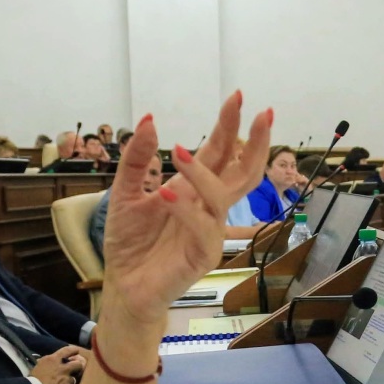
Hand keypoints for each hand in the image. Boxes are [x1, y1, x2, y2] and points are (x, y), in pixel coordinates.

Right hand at [31, 346, 85, 383]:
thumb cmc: (33, 380)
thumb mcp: (38, 366)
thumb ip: (47, 363)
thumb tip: (48, 362)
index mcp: (53, 360)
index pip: (67, 350)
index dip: (73, 350)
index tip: (77, 351)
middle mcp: (62, 368)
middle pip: (78, 364)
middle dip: (78, 367)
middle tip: (76, 370)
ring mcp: (67, 379)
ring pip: (77, 378)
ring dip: (73, 381)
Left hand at [99, 94, 272, 327]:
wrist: (123, 286)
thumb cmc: (130, 243)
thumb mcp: (125, 192)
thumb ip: (137, 159)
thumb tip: (149, 119)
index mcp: (193, 189)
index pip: (220, 152)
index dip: (229, 126)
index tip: (237, 97)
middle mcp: (208, 207)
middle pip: (243, 172)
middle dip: (254, 143)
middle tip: (260, 114)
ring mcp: (210, 232)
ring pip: (222, 197)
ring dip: (201, 172)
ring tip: (176, 151)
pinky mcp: (202, 257)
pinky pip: (203, 230)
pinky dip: (187, 211)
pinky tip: (167, 196)